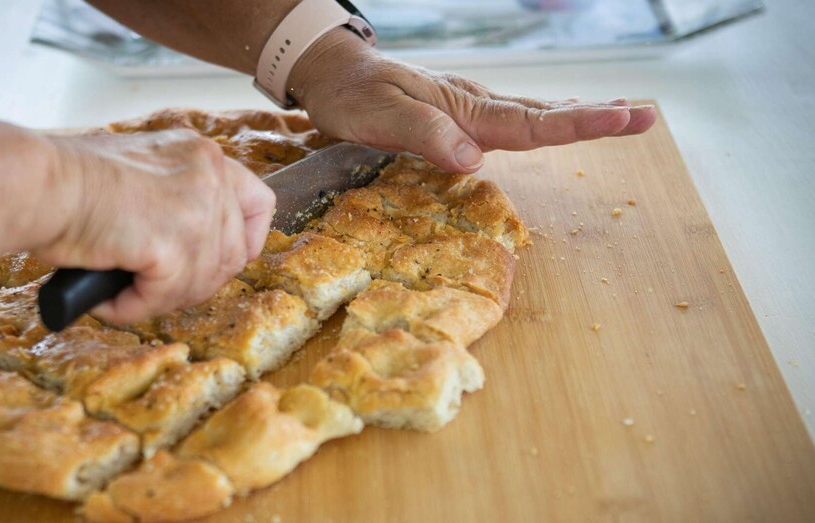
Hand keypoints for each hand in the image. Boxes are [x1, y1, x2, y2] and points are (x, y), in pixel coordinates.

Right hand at [35, 130, 275, 323]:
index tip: (217, 260)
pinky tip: (109, 298)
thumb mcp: (140, 171)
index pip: (258, 203)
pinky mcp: (176, 244)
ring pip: (204, 281)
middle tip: (153, 288)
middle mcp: (211, 175)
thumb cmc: (66, 180)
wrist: (38, 184)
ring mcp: (198, 209)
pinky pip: (167, 296)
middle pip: (236, 253)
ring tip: (121, 293)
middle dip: (196, 280)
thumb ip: (174, 198)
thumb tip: (184, 246)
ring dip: (163, 297)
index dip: (244, 241)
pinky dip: (135, 306)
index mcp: (203, 154)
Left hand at [290, 29, 656, 173]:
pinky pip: (511, 118)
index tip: (621, 118)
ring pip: (533, 113)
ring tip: (622, 114)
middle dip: (595, 118)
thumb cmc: (353, 97)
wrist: (333, 72)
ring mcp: (469, 109)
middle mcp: (474, 107)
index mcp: (463, 109)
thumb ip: (426, 136)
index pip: (529, 121)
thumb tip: (475, 160)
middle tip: (646, 117)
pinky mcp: (459, 115)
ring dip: (577, 116)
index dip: (577, 124)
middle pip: (544, 114)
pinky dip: (545, 117)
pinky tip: (559, 116)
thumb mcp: (380, 118)